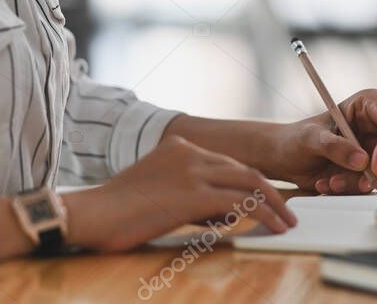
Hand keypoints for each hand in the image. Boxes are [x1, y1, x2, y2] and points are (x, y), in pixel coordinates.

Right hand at [63, 135, 296, 251]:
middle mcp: (189, 152)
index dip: (253, 184)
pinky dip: (265, 215)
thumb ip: (192, 196)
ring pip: (251, 183)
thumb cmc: (116, 213)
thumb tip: (229, 214)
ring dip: (275, 205)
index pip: (229, 163)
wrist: (88, 214)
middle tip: (288, 212)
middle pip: (245, 170)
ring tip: (288, 222)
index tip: (270, 200)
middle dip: (271, 193)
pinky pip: (242, 203)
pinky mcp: (193, 193)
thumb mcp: (158, 192)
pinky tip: (276, 228)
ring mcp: (192, 170)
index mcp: (179, 147)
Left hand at [272, 89, 376, 193]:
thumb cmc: (296, 139)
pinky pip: (376, 182)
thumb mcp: (310, 139)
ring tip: (331, 183)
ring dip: (362, 182)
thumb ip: (334, 147)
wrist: (286, 159)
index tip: (374, 168)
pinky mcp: (371, 167)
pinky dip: (355, 189)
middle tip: (362, 183)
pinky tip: (331, 184)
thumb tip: (362, 161)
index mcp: (368, 104)